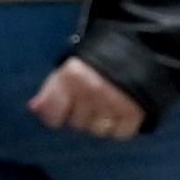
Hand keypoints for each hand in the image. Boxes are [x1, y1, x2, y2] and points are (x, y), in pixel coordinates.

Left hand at [26, 55, 148, 138]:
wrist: (145, 45)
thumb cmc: (102, 56)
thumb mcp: (72, 67)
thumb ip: (51, 89)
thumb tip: (34, 108)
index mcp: (73, 76)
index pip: (52, 115)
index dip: (57, 113)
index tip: (63, 108)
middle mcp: (92, 91)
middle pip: (76, 123)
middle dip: (81, 114)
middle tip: (92, 99)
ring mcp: (115, 103)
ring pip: (96, 130)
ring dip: (99, 121)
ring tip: (107, 104)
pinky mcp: (135, 113)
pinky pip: (119, 134)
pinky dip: (119, 126)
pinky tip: (121, 111)